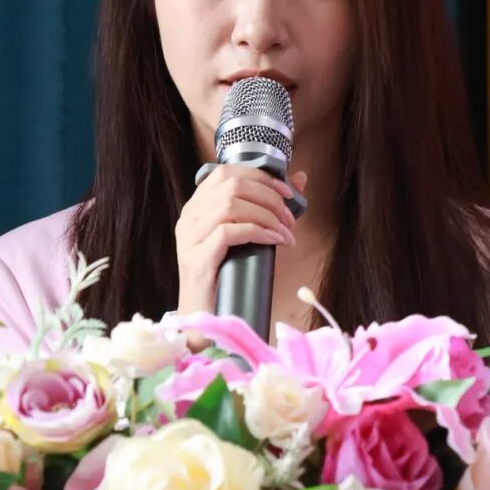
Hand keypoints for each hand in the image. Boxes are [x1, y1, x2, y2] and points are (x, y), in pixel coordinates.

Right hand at [174, 165, 307, 316]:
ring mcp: (189, 238)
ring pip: (230, 206)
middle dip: (268, 198)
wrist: (205, 316)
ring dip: (266, 216)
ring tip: (285, 233)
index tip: (287, 193)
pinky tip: (274, 241)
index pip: (225, 173)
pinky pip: (228, 232)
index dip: (260, 176)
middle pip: (231, 186)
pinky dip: (257, 232)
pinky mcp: (197, 259)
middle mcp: (188, 217)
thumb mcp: (247, 236)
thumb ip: (267, 207)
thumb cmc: (227, 275)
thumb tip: (300, 180)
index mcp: (196, 207)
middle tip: (289, 219)